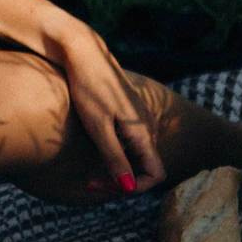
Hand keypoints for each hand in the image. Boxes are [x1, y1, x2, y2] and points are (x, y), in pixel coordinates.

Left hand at [42, 14, 167, 194]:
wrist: (84, 54)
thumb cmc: (88, 89)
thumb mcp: (98, 128)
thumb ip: (114, 157)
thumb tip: (127, 188)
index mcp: (143, 133)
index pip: (156, 174)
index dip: (136, 187)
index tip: (107, 187)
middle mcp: (147, 129)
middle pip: (144, 169)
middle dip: (120, 182)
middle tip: (88, 184)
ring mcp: (140, 121)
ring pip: (136, 158)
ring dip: (116, 171)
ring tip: (88, 175)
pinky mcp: (129, 116)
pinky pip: (130, 146)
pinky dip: (115, 157)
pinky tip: (93, 156)